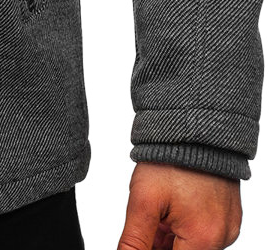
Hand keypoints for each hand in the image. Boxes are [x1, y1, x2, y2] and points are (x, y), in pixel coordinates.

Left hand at [117, 162, 241, 249]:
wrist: (193, 125)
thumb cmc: (171, 157)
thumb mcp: (144, 201)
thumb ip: (134, 240)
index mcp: (204, 238)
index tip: (142, 237)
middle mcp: (222, 237)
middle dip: (161, 244)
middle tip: (148, 223)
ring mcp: (228, 226)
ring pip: (193, 246)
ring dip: (172, 239)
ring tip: (158, 214)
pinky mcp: (229, 215)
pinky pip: (205, 234)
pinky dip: (185, 228)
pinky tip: (170, 212)